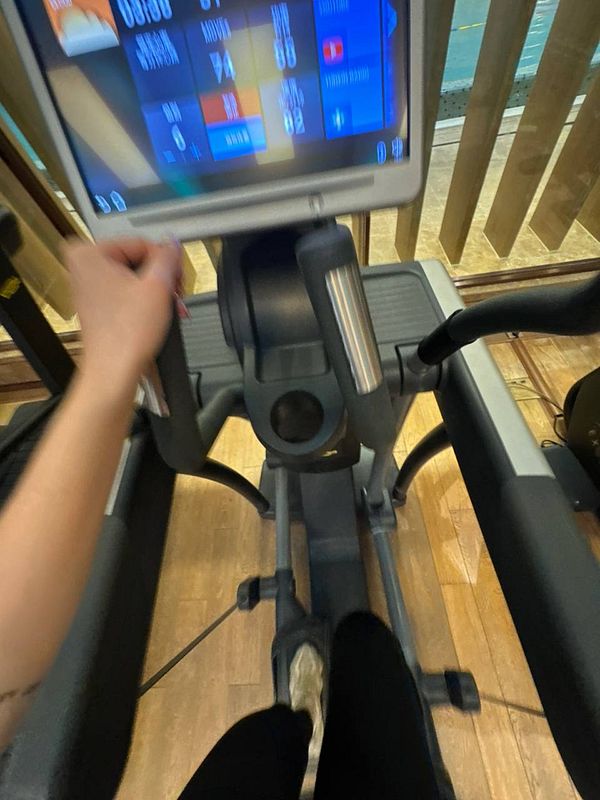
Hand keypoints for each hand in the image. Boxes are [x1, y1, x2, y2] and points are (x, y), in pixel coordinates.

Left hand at [63, 238, 181, 387]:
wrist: (114, 371)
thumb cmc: (127, 334)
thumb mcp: (158, 285)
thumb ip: (167, 257)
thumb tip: (172, 244)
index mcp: (88, 254)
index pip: (141, 243)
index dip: (164, 260)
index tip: (177, 275)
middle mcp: (82, 268)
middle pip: (137, 260)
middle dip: (162, 277)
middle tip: (177, 291)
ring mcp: (89, 289)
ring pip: (134, 277)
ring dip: (158, 290)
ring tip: (173, 306)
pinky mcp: (98, 307)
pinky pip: (126, 293)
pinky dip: (146, 300)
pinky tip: (162, 312)